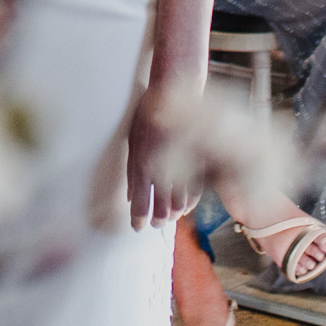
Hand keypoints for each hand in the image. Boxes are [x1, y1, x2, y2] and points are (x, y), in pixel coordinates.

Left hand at [127, 81, 197, 228]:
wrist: (174, 96)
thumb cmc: (148, 119)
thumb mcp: (133, 143)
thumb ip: (132, 173)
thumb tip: (129, 197)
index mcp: (142, 164)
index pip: (140, 201)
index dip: (138, 218)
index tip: (137, 229)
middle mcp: (162, 169)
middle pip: (161, 207)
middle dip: (158, 219)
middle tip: (155, 225)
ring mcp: (180, 167)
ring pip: (179, 202)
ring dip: (173, 213)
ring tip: (168, 219)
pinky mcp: (196, 163)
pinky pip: (193, 191)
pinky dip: (188, 202)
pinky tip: (183, 208)